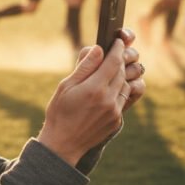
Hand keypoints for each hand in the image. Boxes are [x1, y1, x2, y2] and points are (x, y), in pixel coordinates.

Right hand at [37, 35, 142, 166]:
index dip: (117, 49)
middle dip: (119, 60)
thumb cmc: (60, 112)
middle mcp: (108, 99)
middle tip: (114, 52)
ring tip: (109, 71)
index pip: (113, 62)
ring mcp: (115, 111)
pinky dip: (119, 90)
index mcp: (95, 88)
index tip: (118, 41)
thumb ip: (85, 67)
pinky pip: (123, 99)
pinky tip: (108, 89)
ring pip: (125, 85)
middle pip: (121, 72)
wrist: (63, 143)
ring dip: (120, 75)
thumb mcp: (66, 86)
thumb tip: (98, 49)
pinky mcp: (117, 120)